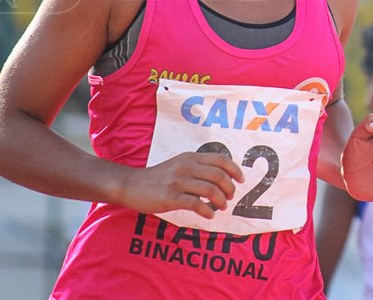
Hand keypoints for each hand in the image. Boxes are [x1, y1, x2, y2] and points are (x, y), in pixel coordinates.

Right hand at [118, 151, 243, 218]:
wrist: (131, 185)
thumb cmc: (159, 178)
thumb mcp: (179, 164)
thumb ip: (197, 167)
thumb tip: (222, 177)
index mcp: (190, 157)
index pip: (220, 159)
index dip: (235, 170)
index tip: (241, 180)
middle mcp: (186, 166)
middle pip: (219, 175)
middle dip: (229, 188)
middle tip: (230, 198)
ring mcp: (178, 181)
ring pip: (210, 190)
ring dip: (221, 201)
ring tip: (221, 207)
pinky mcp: (170, 197)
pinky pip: (196, 204)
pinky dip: (207, 211)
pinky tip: (209, 215)